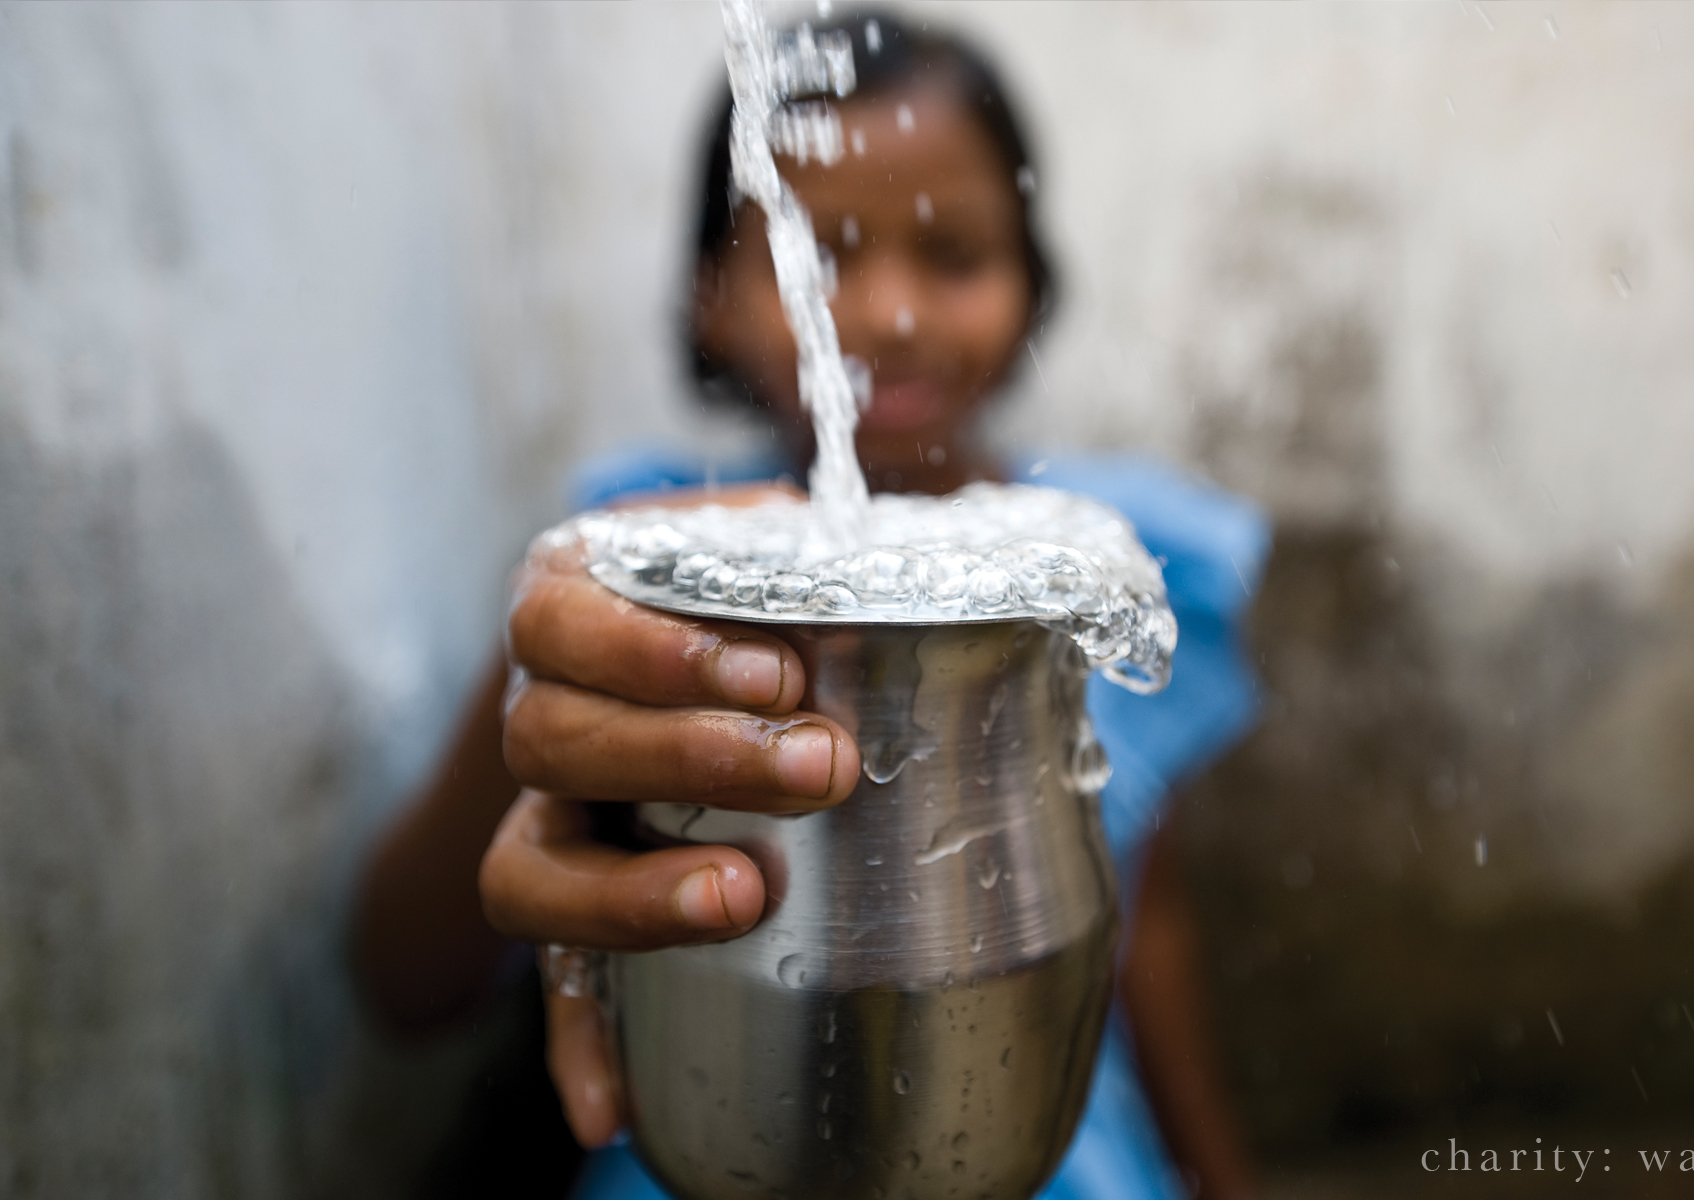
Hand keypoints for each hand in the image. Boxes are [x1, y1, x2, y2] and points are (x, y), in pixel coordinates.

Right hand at [478, 485, 860, 1145]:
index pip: (554, 614)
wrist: (719, 679)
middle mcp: (543, 713)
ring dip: (632, 893)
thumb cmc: (762, 606)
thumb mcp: (785, 551)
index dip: (649, 647)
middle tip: (815, 764)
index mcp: (577, 606)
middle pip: (548, 737)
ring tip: (746, 893)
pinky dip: (582, 1048)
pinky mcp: (576, 916)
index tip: (776, 667)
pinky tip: (615, 1111)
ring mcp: (550, 823)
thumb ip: (836, 545)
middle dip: (686, 754)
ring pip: (528, 870)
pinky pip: (557, 989)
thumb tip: (980, 557)